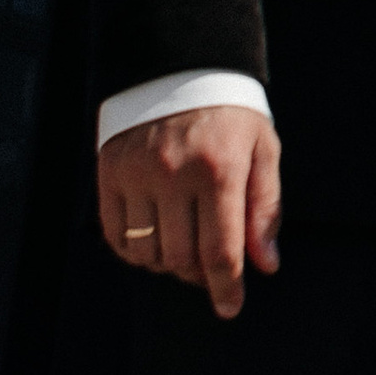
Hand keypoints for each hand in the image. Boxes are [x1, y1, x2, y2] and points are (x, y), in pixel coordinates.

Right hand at [97, 106, 280, 319]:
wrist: (180, 66)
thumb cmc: (230, 114)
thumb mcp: (262, 151)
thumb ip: (265, 209)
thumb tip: (265, 264)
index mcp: (219, 169)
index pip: (221, 250)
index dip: (226, 287)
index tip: (230, 308)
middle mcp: (174, 173)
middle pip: (181, 257)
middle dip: (199, 275)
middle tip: (210, 268)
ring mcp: (137, 173)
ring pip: (147, 251)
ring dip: (167, 263)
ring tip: (184, 247)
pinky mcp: (109, 172)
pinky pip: (116, 235)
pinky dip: (134, 251)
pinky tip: (154, 240)